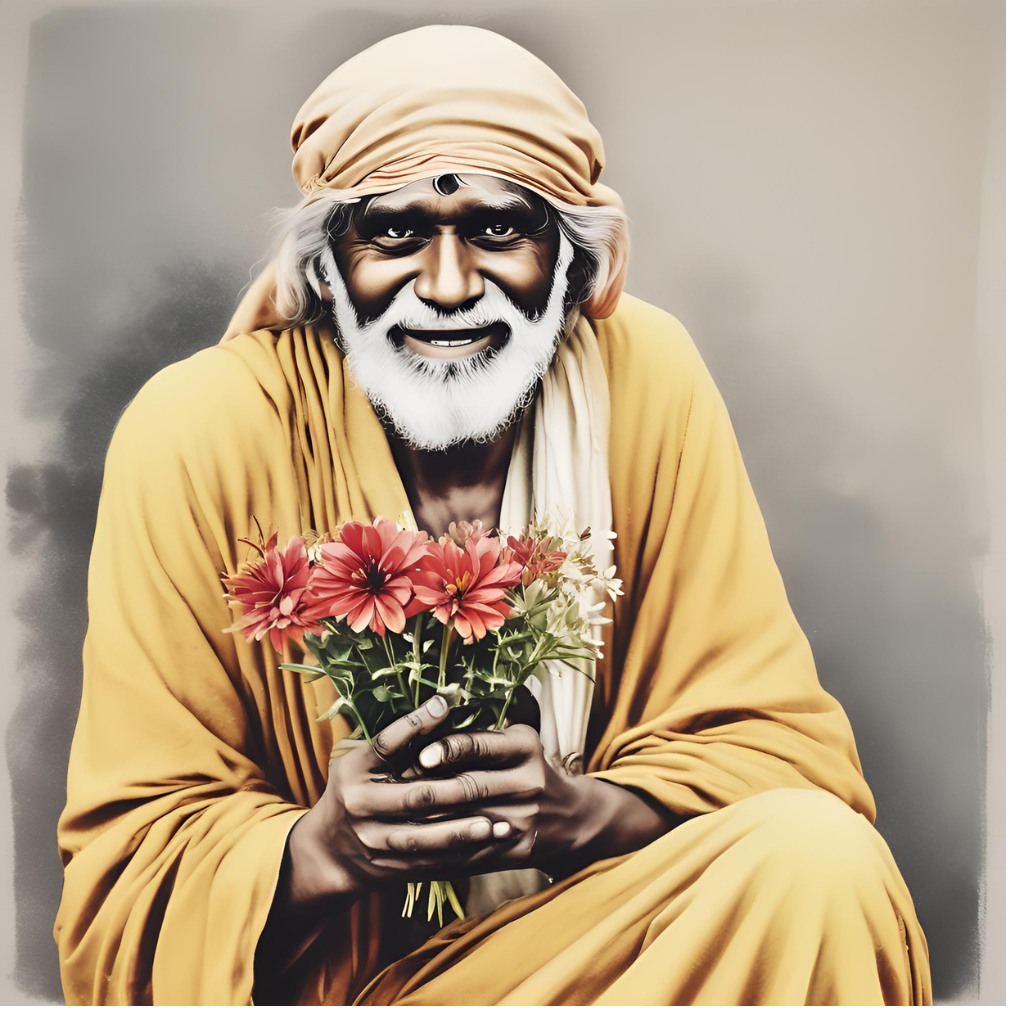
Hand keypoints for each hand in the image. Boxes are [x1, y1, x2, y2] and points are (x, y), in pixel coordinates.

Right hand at [287, 695, 514, 901]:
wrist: (329, 850)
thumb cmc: (358, 789)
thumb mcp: (365, 761)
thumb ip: (398, 741)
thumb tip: (443, 705)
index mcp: (354, 770)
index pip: (385, 743)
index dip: (414, 723)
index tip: (444, 704)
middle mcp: (360, 804)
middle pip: (413, 796)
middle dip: (454, 792)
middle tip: (489, 785)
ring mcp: (373, 840)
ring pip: (423, 838)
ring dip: (461, 833)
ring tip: (493, 826)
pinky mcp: (387, 867)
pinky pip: (427, 864)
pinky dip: (458, 858)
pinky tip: (484, 850)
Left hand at [411, 723, 586, 872]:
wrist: (569, 816)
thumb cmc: (529, 767)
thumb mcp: (519, 739)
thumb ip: (484, 730)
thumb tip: (431, 715)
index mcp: (526, 746)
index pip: (483, 745)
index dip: (450, 749)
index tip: (422, 754)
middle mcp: (528, 781)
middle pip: (471, 786)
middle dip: (430, 789)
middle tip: (396, 790)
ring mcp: (524, 819)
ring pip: (466, 821)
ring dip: (428, 822)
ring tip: (396, 818)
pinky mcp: (517, 849)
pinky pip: (472, 851)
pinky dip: (442, 851)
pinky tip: (415, 848)